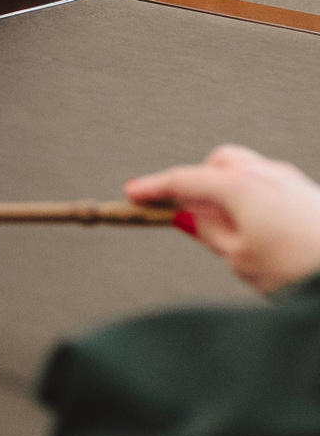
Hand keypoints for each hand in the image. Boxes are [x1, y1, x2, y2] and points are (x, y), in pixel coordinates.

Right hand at [126, 144, 319, 293]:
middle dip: (199, 182)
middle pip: (219, 164)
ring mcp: (294, 182)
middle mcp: (267, 174)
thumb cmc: (302, 270)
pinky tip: (261, 231)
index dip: (155, 188)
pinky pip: (272, 187)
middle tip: (184, 212)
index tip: (134, 195)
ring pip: (248, 173)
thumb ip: (208, 232)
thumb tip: (189, 217)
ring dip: (230, 192)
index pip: (185, 181)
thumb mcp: (239, 258)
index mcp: (241, 185)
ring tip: (227, 231)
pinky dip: (255, 200)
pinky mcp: (312, 196)